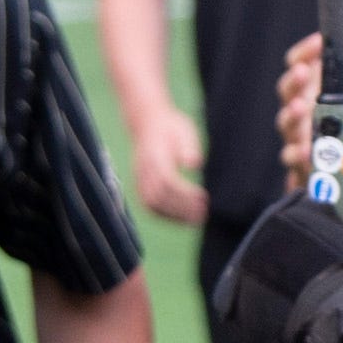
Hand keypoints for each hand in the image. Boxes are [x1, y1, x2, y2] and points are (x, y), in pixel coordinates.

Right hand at [128, 103, 208, 224]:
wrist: (148, 123)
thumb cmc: (171, 127)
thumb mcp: (184, 130)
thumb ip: (189, 146)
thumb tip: (194, 164)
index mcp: (155, 156)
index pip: (168, 181)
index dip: (185, 193)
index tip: (203, 197)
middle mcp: (143, 169)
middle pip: (159, 196)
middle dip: (181, 208)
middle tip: (203, 213)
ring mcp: (138, 178)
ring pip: (152, 204)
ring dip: (173, 216)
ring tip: (195, 219)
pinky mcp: (139, 185)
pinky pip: (148, 205)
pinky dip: (165, 215)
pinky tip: (182, 219)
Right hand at [276, 16, 342, 191]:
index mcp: (311, 85)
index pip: (298, 62)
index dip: (306, 51)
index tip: (321, 41)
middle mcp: (298, 107)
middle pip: (286, 90)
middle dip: (293, 80)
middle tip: (303, 72)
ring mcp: (296, 134)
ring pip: (287, 123)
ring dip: (292, 116)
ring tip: (300, 109)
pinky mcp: (300, 163)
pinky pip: (292, 158)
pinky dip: (297, 154)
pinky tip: (305, 152)